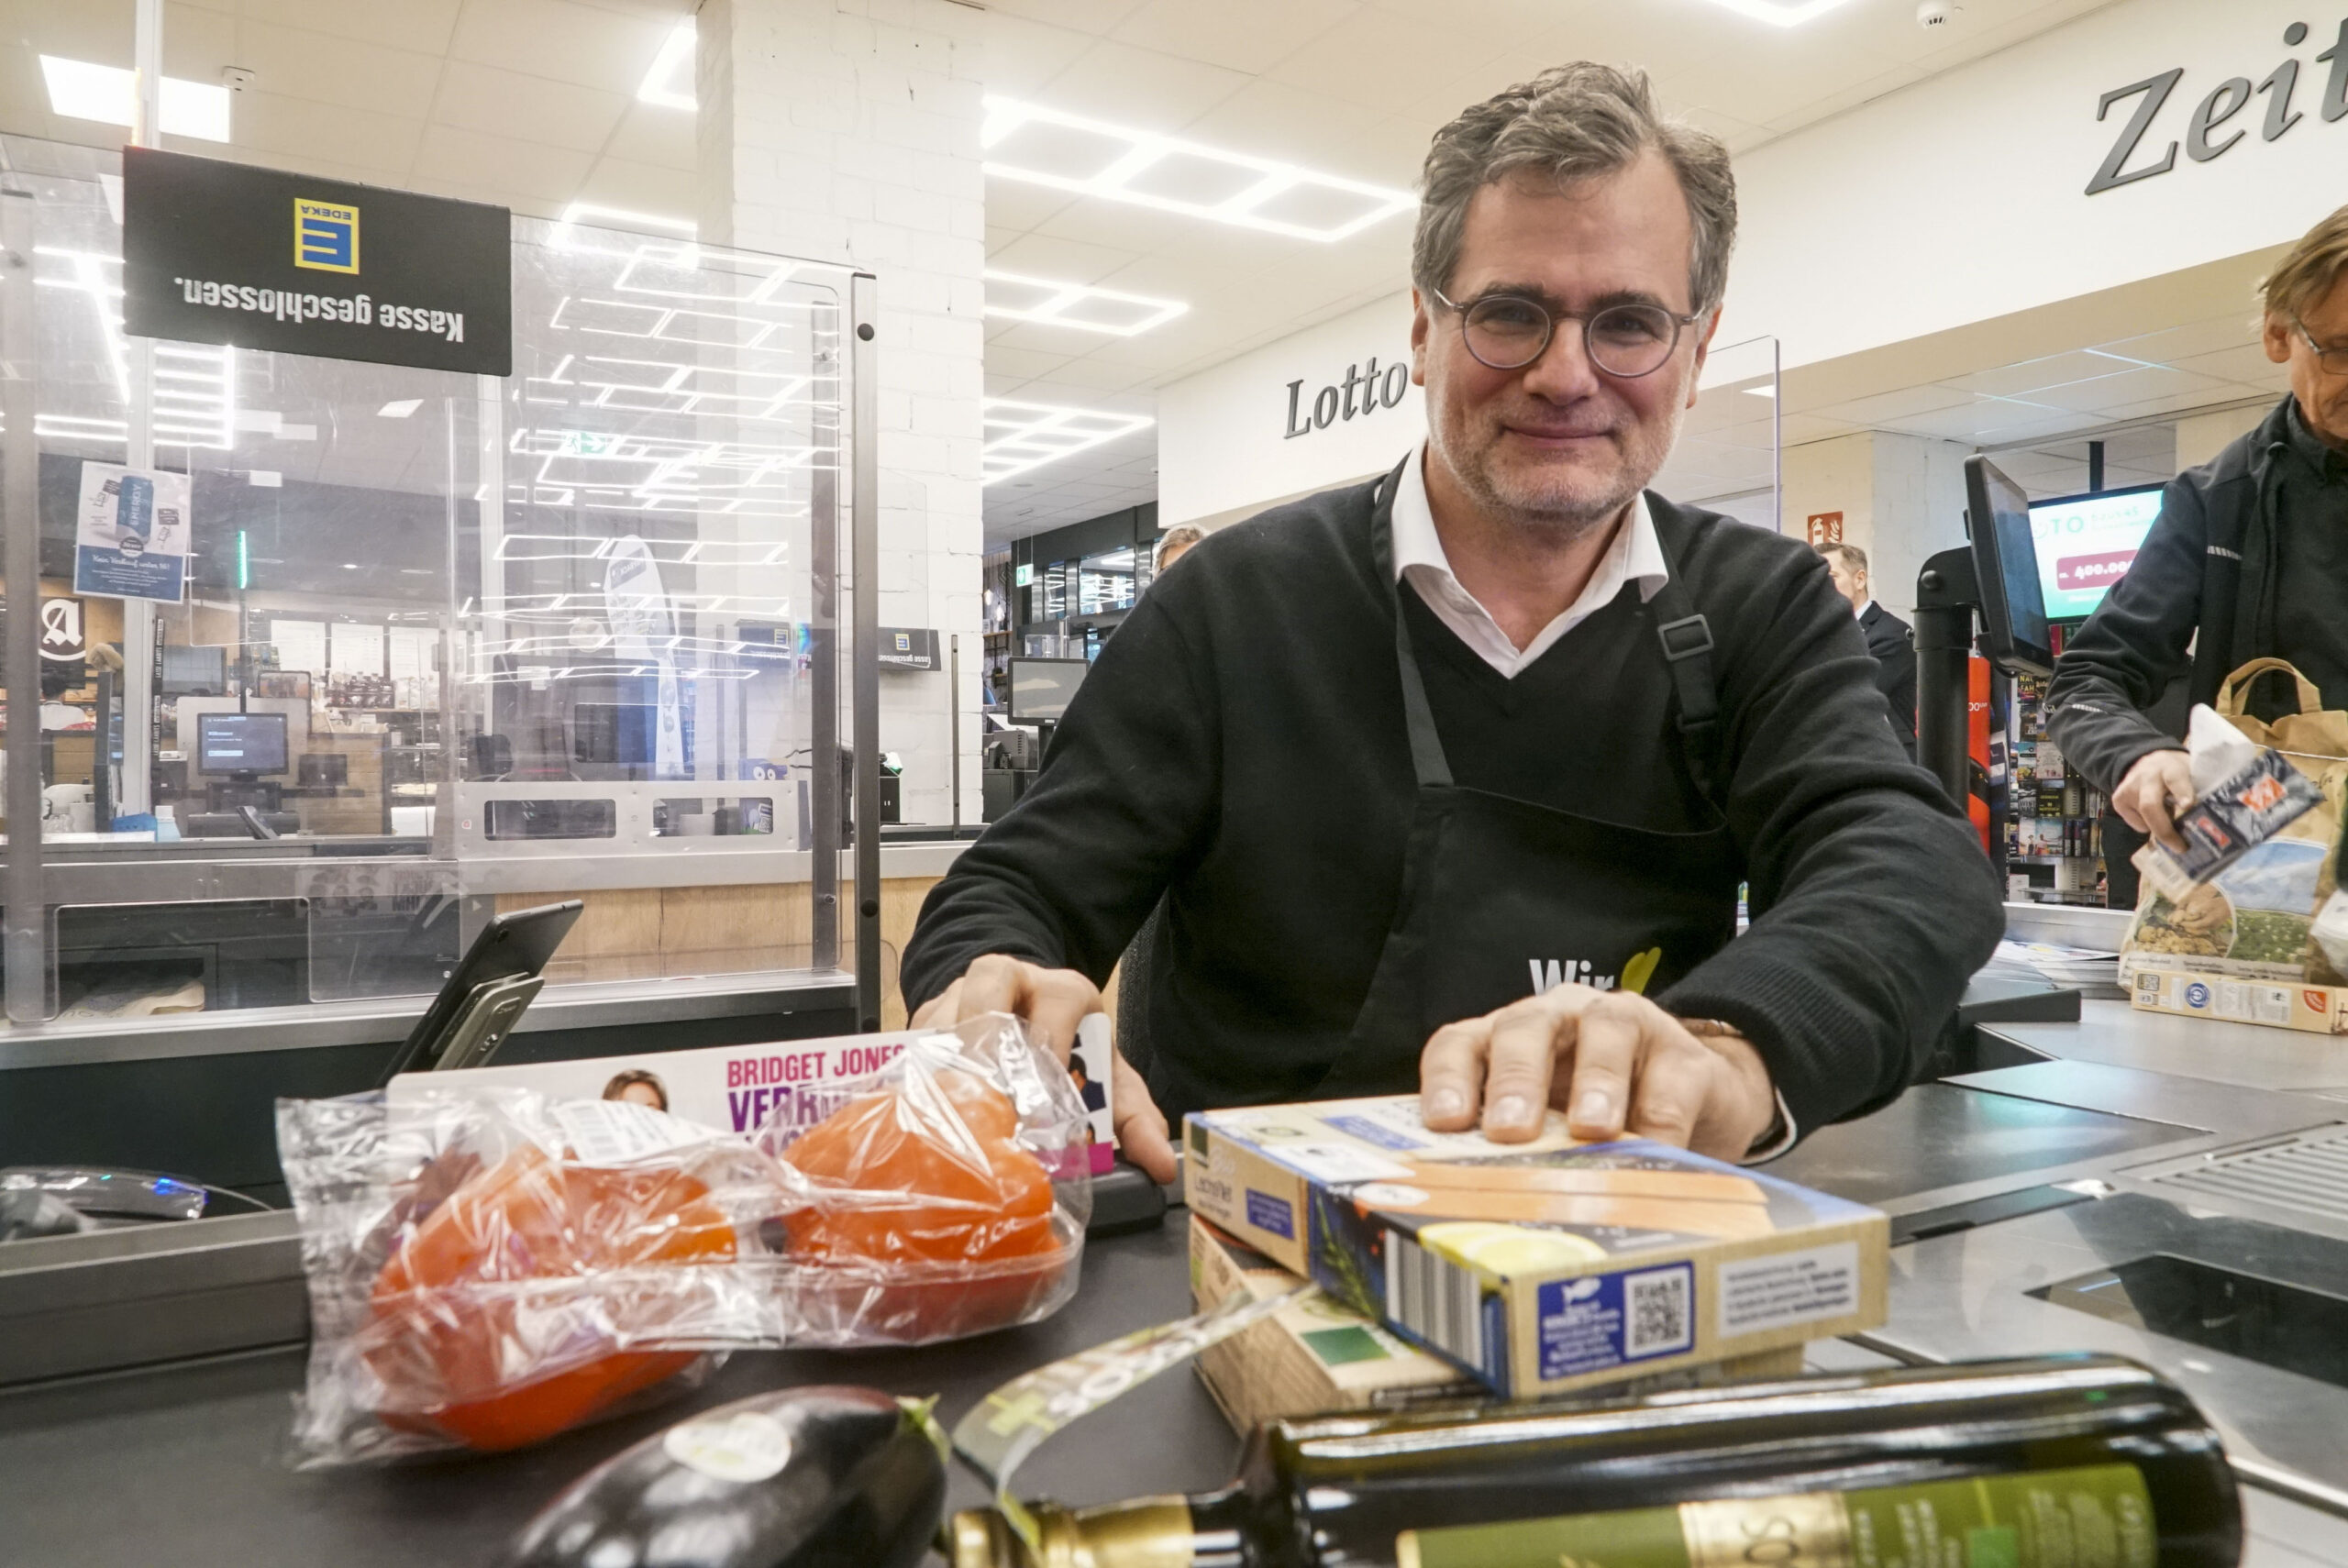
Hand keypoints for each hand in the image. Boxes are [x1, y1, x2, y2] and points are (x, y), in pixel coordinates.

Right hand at [910, 954, 1177, 1183]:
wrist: (1024, 1008)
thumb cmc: (1069, 1047)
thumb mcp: (1107, 1075)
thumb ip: (1136, 1118)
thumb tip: (1159, 1165)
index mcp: (1061, 990)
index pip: (1056, 1004)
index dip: (1050, 1047)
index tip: (1045, 1099)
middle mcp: (1007, 979)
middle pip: (988, 991)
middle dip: (987, 1042)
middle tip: (989, 1098)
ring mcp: (960, 995)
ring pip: (944, 1018)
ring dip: (946, 1063)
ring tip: (952, 1111)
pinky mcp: (925, 1019)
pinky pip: (913, 1044)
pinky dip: (917, 1078)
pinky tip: (924, 1114)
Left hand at [1419, 986, 1776, 1162]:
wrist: (1697, 1105)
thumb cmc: (1602, 1119)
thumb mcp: (1550, 1135)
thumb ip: (1519, 1156)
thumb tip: (1485, 1213)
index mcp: (1511, 1042)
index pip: (1463, 1043)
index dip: (1447, 1079)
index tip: (1445, 1122)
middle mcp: (1562, 1020)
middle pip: (1525, 1027)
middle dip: (1515, 1078)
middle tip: (1511, 1130)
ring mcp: (1627, 1027)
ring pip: (1604, 1029)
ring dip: (1595, 1081)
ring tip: (1591, 1129)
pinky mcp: (1686, 1057)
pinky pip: (1672, 1079)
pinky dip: (1662, 1119)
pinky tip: (1657, 1152)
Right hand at [2111, 748, 2193, 853]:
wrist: (2143, 760)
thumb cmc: (2175, 771)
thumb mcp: (2189, 772)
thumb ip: (2199, 789)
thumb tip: (2215, 819)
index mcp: (2170, 768)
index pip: (2175, 779)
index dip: (2182, 793)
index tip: (2188, 805)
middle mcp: (2146, 777)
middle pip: (2150, 806)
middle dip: (2165, 830)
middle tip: (2180, 847)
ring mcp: (2128, 789)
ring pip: (2144, 820)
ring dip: (2161, 828)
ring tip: (2171, 826)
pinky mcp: (2118, 800)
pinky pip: (2136, 824)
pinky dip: (2148, 826)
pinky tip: (2153, 815)